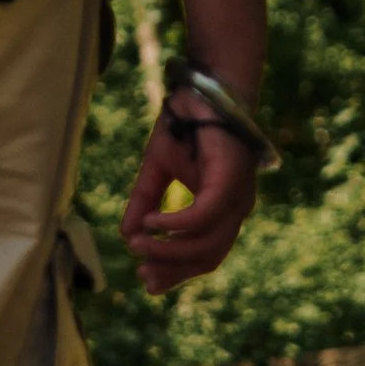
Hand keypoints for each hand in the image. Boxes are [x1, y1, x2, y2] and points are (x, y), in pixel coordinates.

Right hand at [119, 103, 259, 292]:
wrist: (199, 85)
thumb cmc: (184, 125)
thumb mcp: (156, 169)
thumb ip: (145, 202)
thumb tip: (127, 236)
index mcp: (223, 209)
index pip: (205, 254)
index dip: (176, 271)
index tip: (146, 280)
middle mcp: (236, 207)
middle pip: (208, 256)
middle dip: (173, 270)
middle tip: (142, 276)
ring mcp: (237, 194)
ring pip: (208, 242)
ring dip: (170, 250)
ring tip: (138, 245)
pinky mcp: (230, 178)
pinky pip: (203, 214)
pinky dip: (175, 224)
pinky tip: (151, 224)